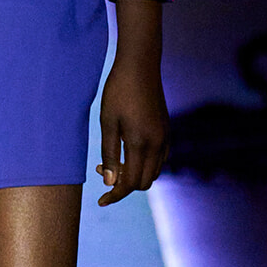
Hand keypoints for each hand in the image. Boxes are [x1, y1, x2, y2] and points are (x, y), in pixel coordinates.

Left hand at [96, 0, 168, 204]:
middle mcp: (158, 144)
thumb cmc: (118, 91)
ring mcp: (165, 137)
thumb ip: (110, 154)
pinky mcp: (166, 130)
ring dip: (134, 174)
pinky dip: (144, 164)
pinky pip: (159, 159)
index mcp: (142, 143)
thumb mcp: (108, 123)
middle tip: (101, 170)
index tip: (100, 201)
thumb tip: (110, 183)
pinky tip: (127, 152)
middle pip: (144, 181)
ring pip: (153, 171)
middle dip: (123, 184)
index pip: (131, 183)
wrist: (140, 65)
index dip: (115, 195)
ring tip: (111, 161)